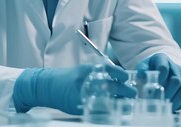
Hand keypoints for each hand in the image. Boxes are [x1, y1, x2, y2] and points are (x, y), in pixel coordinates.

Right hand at [13, 64, 135, 114]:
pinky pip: (99, 110)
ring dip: (120, 102)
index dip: (120, 73)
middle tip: (132, 93)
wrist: (48, 86)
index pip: (108, 69)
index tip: (127, 78)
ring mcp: (83, 95)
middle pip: (111, 86)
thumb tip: (120, 79)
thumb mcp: (83, 70)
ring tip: (127, 103)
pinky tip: (114, 111)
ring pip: (108, 99)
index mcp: (87, 70)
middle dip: (125, 91)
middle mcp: (86, 81)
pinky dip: (109, 111)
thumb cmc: (68, 78)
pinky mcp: (81, 106)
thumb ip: (99, 74)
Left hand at [136, 53, 180, 110]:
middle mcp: (176, 67)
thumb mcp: (143, 66)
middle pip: (176, 80)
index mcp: (163, 59)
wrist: (161, 68)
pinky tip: (170, 109)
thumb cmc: (149, 67)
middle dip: (167, 93)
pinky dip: (178, 104)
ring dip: (173, 100)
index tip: (154, 88)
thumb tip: (142, 75)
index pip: (164, 67)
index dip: (160, 78)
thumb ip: (141, 70)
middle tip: (157, 102)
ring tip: (163, 108)